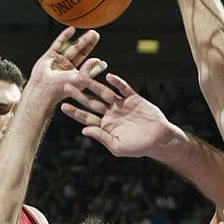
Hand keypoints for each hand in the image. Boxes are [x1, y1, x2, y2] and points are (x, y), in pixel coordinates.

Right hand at [27, 28, 105, 109]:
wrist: (43, 88)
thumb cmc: (61, 88)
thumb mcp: (80, 79)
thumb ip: (89, 69)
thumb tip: (98, 60)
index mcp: (76, 77)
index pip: (88, 69)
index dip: (96, 66)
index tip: (103, 63)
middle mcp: (68, 69)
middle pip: (81, 54)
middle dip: (89, 45)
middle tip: (96, 35)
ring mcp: (59, 61)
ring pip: (73, 48)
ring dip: (82, 40)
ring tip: (91, 32)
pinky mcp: (50, 56)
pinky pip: (59, 43)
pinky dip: (65, 36)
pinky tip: (72, 29)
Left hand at [61, 72, 182, 158]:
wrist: (159, 139)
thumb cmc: (138, 147)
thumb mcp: (117, 146)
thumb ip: (101, 137)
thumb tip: (84, 130)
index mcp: (105, 126)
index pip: (86, 118)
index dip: (75, 112)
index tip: (63, 106)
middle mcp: (110, 114)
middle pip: (91, 103)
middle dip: (79, 95)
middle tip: (66, 86)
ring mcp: (121, 105)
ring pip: (104, 93)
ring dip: (94, 85)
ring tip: (82, 76)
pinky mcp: (133, 98)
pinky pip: (123, 88)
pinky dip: (116, 82)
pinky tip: (108, 77)